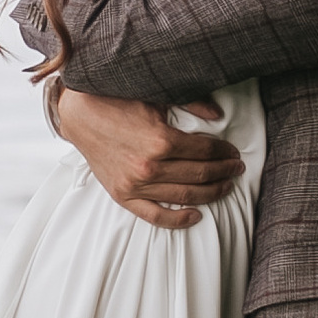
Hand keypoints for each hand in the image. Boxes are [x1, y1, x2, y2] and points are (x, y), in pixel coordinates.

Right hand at [53, 87, 242, 228]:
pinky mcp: (123, 196)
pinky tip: (196, 215)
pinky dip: (178, 220)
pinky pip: (155, 216)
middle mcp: (150, 166)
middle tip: (236, 168)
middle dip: (224, 171)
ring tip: (226, 186)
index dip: (225, 152)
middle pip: (201, 174)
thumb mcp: (156, 97)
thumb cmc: (117, 102)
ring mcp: (136, 185)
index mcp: (161, 140)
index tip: (234, 152)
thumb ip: (190, 104)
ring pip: (186, 196)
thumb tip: (218, 114)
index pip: (206, 151)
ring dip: (212, 192)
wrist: (80, 116)